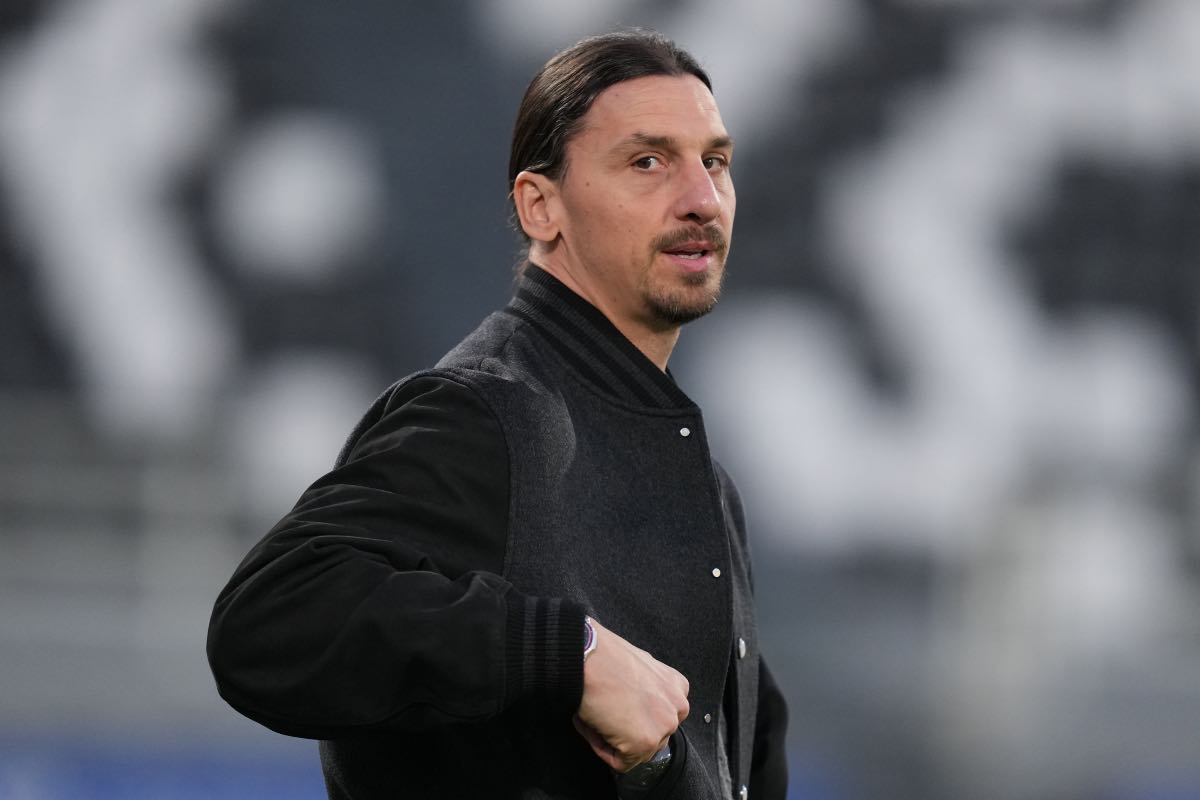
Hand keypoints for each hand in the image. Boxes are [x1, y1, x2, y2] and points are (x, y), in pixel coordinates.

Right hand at [573, 619, 689, 771]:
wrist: (589, 658)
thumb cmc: (605, 656)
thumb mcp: (639, 665)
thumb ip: (648, 687)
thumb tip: (635, 702)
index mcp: (677, 686)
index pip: (661, 716)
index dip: (636, 716)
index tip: (618, 707)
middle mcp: (678, 707)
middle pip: (652, 736)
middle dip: (628, 730)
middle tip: (606, 714)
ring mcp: (663, 727)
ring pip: (638, 751)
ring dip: (615, 740)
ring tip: (599, 717)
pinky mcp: (645, 743)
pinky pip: (620, 762)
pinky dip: (602, 749)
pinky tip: (595, 725)